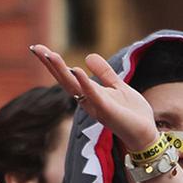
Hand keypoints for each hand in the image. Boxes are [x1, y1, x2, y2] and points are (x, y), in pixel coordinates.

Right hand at [31, 45, 159, 152]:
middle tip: (36, 48)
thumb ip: (105, 73)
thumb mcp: (118, 87)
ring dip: (62, 71)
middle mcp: (88, 101)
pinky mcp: (108, 111)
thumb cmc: (132, 113)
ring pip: (74, 87)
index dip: (54, 64)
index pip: (68, 77)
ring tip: (50, 55)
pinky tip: (77, 69)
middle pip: (65, 81)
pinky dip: (85, 83)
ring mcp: (96, 106)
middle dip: (51, 65)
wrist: (146, 134)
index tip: (39, 49)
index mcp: (90, 94)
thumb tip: (88, 56)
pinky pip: (93, 95)